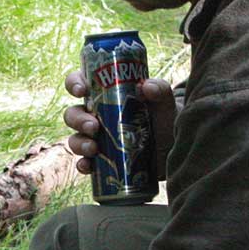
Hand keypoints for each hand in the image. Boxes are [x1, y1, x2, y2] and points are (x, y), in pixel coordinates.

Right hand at [62, 69, 177, 182]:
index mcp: (105, 96)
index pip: (81, 84)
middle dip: (78, 119)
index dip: (74, 84)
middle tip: (94, 126)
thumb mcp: (165, 104)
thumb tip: (146, 86)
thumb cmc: (166, 120)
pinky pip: (84, 163)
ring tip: (94, 148)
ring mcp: (97, 140)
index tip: (82, 90)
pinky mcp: (101, 161)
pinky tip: (87, 166)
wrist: (175, 149)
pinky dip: (82, 165)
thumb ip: (160, 90)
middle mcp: (96, 116)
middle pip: (73, 113)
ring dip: (79, 143)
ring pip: (75, 138)